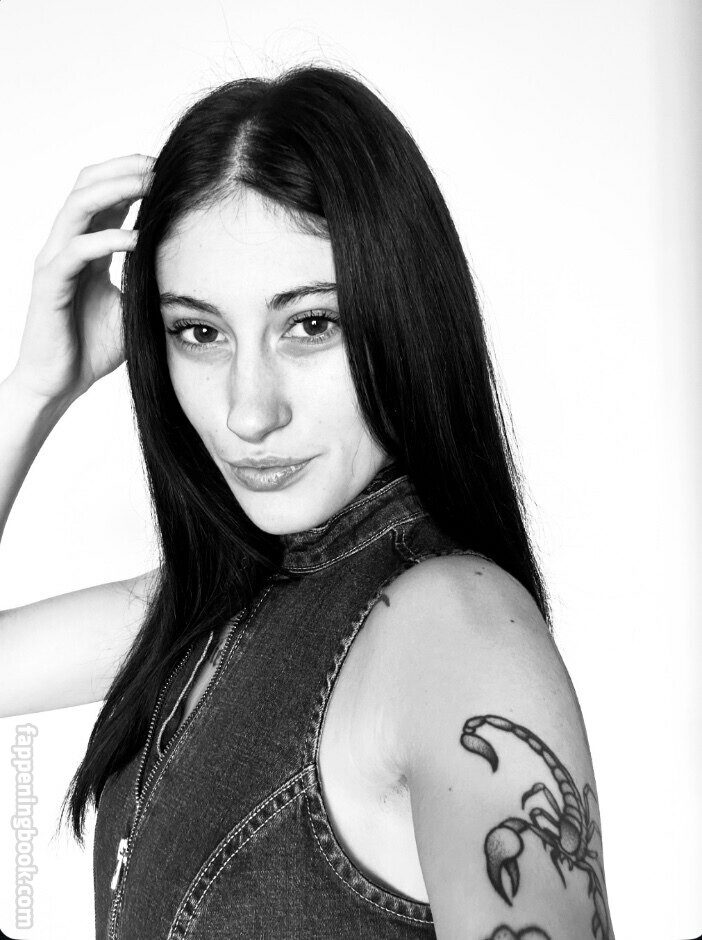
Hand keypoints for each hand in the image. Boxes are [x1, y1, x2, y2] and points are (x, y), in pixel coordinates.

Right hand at [11, 154, 154, 405]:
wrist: (60, 382)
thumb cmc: (93, 347)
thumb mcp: (133, 305)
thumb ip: (150, 280)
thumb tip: (193, 270)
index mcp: (85, 247)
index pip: (104, 194)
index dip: (132, 175)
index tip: (169, 170)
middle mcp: (66, 245)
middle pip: (88, 185)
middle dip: (124, 169)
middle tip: (161, 165)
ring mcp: (55, 260)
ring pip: (79, 205)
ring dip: (115, 189)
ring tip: (149, 183)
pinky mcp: (51, 283)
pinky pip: (77, 249)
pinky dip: (108, 238)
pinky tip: (137, 238)